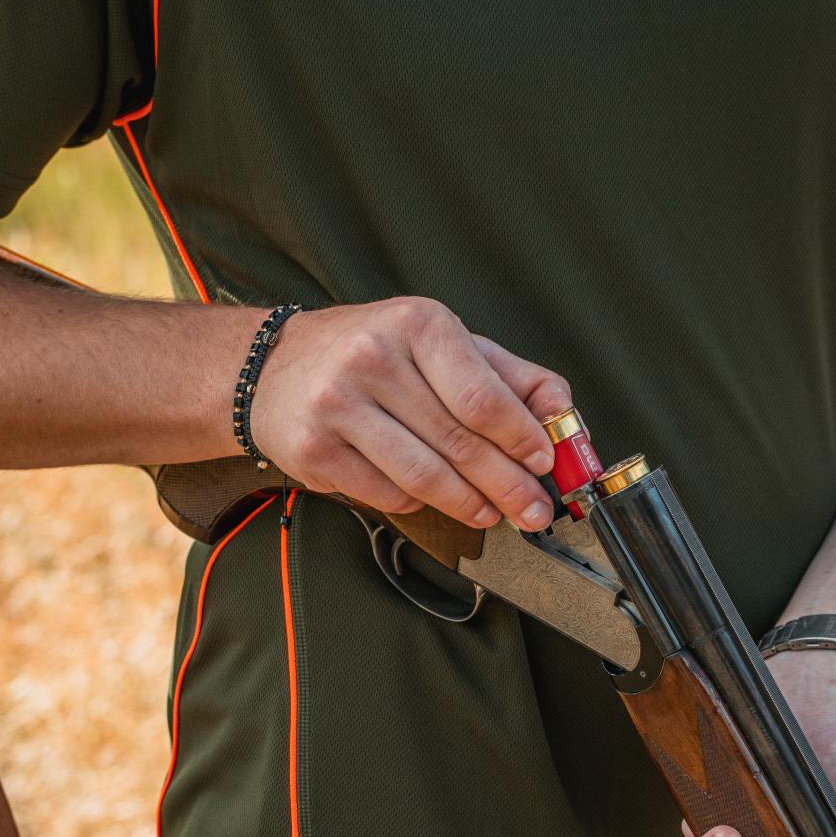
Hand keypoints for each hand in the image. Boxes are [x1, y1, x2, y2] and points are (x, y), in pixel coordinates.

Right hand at [250, 297, 570, 529]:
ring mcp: (337, 405)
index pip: (482, 396)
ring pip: (424, 477)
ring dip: (469, 504)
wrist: (273, 365)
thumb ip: (507, 375)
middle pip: (459, 442)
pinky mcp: (314, 449)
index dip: (522, 438)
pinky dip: (418, 504)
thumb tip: (562, 413)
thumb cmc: (371, 352)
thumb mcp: (441, 343)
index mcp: (416, 324)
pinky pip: (386, 493)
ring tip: (491, 512)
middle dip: (508, 485)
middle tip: (534, 510)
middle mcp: (372, 358)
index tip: (545, 464)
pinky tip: (431, 498)